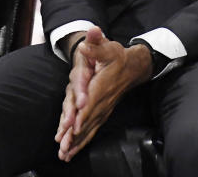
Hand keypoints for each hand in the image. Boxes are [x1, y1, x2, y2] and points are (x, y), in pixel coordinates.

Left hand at [56, 27, 151, 161]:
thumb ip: (96, 45)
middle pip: (88, 119)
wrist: (133, 67)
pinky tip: (73, 152)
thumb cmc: (118, 56)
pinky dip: (82, 142)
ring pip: (89, 128)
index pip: (92, 101)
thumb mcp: (108, 47)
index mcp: (101, 85)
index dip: (83, 112)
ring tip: (65, 155)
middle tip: (63, 148)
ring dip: (77, 142)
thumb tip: (87, 42)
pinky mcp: (103, 113)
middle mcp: (103, 100)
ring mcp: (104, 109)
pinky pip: (92, 130)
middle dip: (75, 134)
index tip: (74, 125)